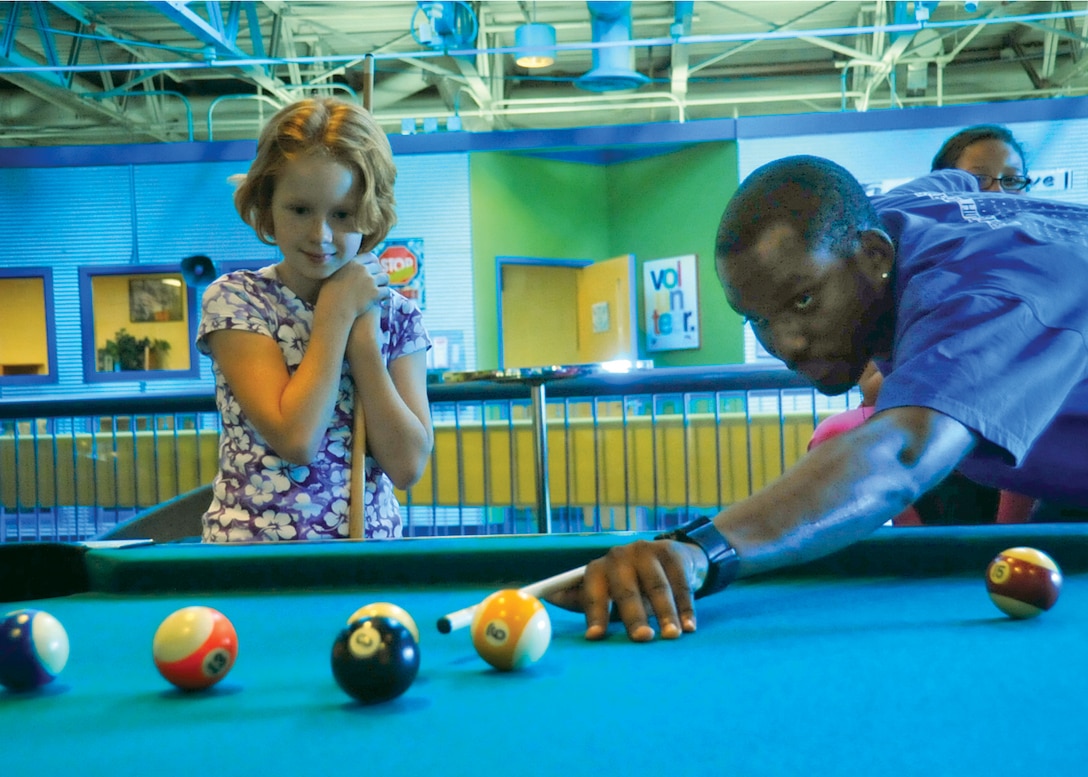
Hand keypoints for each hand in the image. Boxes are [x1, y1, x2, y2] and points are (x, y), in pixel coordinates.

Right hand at [319, 253, 390, 319]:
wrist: (333, 309)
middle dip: (379, 273)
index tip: (374, 269)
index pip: (370, 256)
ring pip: (385, 277)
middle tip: (378, 281)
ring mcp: (369, 280)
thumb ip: (343, 268)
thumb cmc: (329, 295)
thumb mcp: (333, 275)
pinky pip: (387, 290)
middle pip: (378, 267)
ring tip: (381, 289)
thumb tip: (348, 267)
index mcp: (352, 262)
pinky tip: (382, 299)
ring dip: (384, 283)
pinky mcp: (375, 293)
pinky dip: (385, 295)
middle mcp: (362, 269)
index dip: (374, 262)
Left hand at [546, 539, 706, 641]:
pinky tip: (690, 626)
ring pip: (657, 587)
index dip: (594, 614)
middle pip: (626, 589)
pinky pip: (680, 584)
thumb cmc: (629, 583)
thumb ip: (578, 598)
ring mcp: (647, 552)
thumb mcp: (604, 590)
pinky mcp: (672, 554)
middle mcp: (620, 556)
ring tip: (671, 636)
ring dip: (666, 614)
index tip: (595, 637)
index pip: (593, 591)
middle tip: (641, 639)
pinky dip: (687, 607)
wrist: (669, 557)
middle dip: (633, 616)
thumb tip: (544, 600)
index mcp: (598, 568)